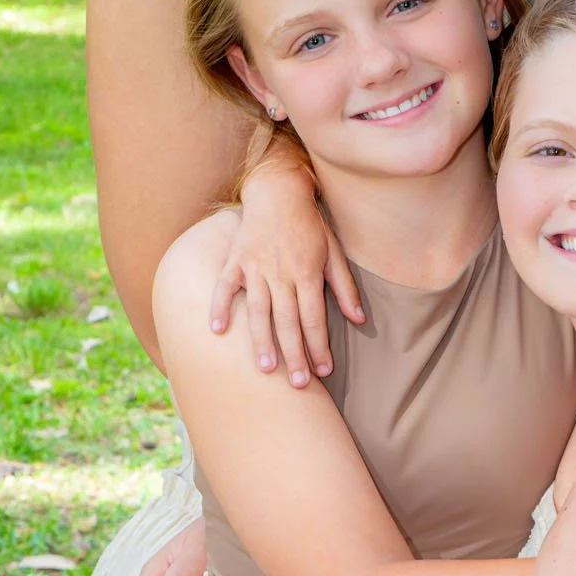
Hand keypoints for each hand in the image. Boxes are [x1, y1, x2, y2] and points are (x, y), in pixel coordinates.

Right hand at [208, 156, 363, 386]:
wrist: (278, 191)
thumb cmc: (309, 224)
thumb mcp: (334, 252)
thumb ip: (344, 287)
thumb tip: (358, 318)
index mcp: (307, 273)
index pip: (314, 318)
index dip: (319, 346)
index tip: (323, 371)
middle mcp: (281, 274)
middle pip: (288, 321)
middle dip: (294, 354)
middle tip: (297, 384)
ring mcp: (256, 267)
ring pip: (259, 310)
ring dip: (261, 340)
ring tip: (265, 369)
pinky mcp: (236, 259)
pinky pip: (225, 286)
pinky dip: (220, 306)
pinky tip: (218, 330)